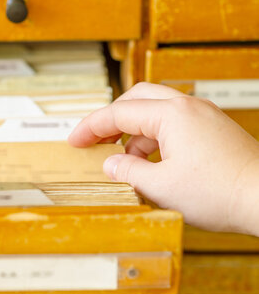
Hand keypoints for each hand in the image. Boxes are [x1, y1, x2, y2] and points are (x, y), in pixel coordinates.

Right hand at [68, 82, 258, 235]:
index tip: (74, 141)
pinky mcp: (212, 130)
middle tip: (93, 140)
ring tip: (122, 162)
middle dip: (111, 120)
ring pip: (155, 112)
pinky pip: (172, 125)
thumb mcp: (160, 186)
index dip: (91, 127)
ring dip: (132, 133)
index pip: (119, 113)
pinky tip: (149, 164)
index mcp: (171, 114)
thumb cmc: (219, 193)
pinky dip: (153, 140)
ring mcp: (203, 116)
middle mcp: (187, 107)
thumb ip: (127, 171)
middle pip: (136, 99)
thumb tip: (110, 164)